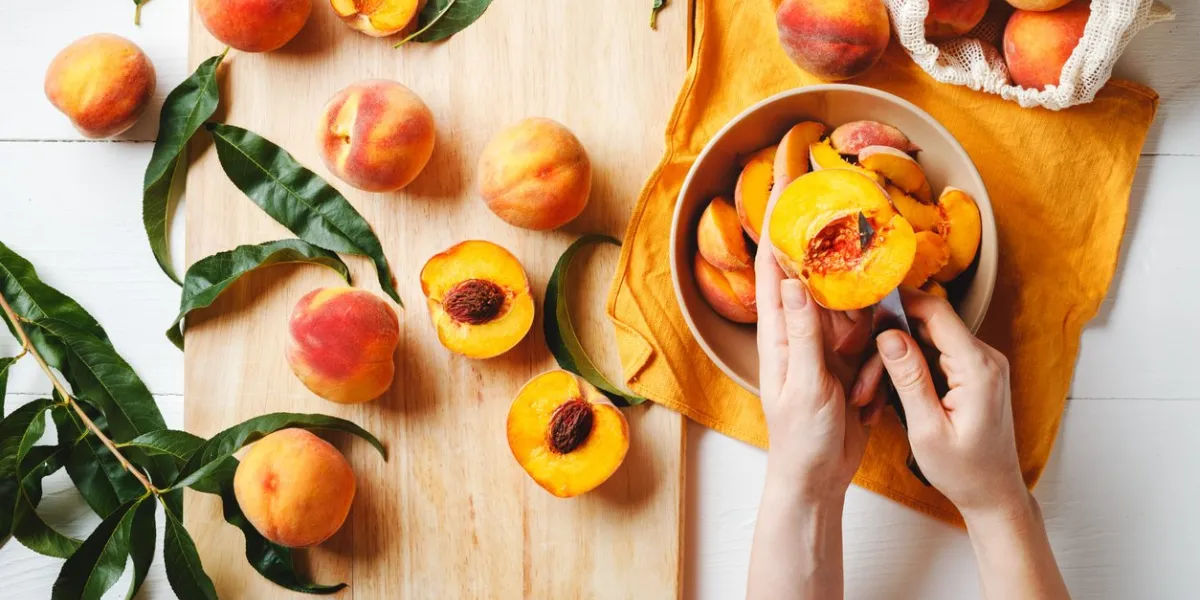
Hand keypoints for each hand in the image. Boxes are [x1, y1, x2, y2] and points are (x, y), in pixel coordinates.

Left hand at [754, 233, 885, 501]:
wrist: (818, 478)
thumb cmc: (800, 437)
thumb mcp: (805, 384)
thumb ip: (803, 333)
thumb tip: (794, 279)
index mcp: (778, 331)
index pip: (772, 265)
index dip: (778, 223)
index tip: (785, 179)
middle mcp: (801, 330)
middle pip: (820, 278)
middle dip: (838, 267)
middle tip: (857, 248)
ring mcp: (827, 345)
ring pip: (854, 311)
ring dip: (864, 333)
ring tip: (855, 376)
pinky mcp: (852, 363)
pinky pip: (873, 342)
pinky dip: (876, 362)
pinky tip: (866, 397)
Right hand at [872, 287, 1027, 519]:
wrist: (993, 494)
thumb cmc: (964, 471)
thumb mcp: (927, 429)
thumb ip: (909, 378)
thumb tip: (888, 335)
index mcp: (977, 368)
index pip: (935, 312)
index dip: (898, 302)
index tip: (865, 306)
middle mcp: (984, 358)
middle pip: (925, 327)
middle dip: (887, 346)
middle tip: (862, 380)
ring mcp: (980, 365)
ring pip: (924, 343)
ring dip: (894, 364)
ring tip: (870, 399)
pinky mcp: (972, 374)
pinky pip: (933, 358)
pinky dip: (908, 373)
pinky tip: (888, 397)